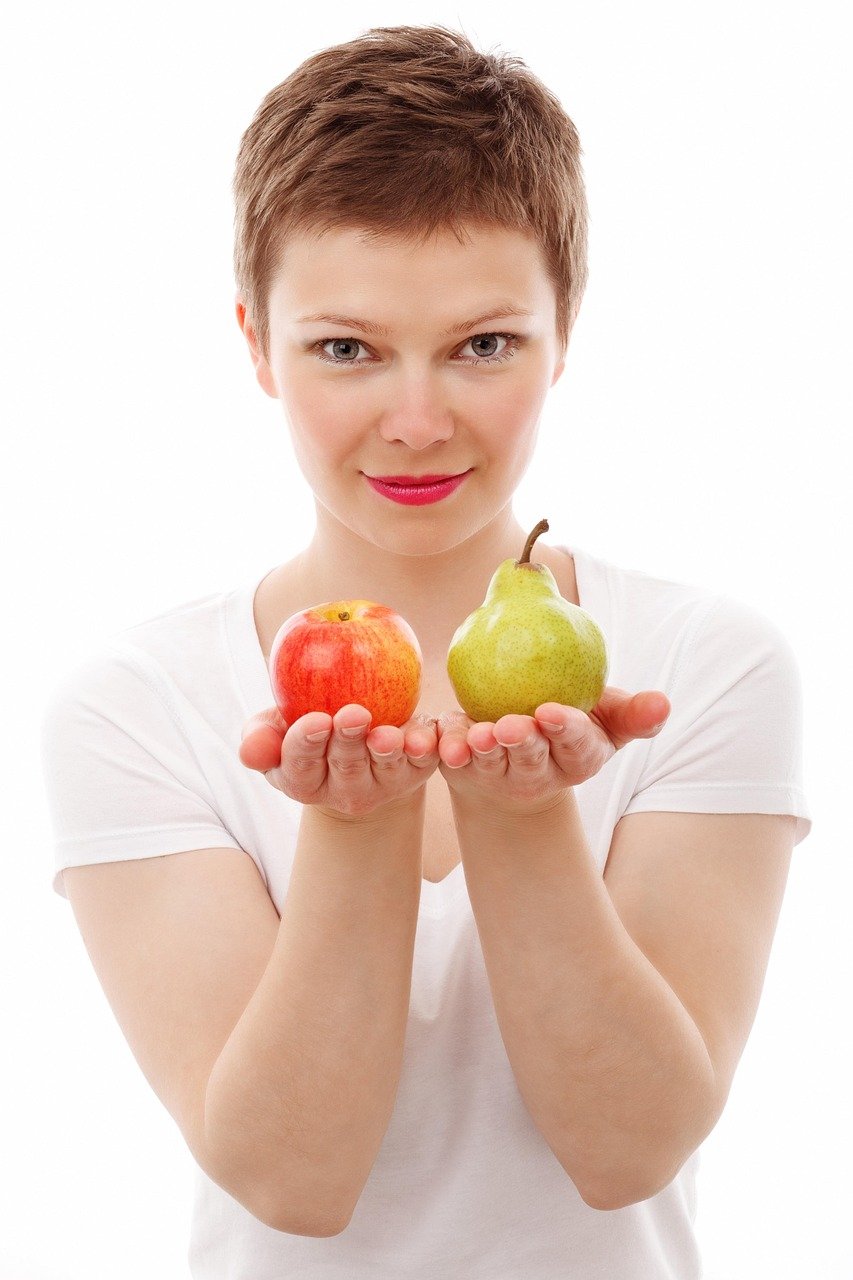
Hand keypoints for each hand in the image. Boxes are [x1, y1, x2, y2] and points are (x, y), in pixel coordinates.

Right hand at [238, 703, 440, 819]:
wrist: (357, 729)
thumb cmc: (309, 726)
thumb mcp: (277, 727)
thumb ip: (260, 736)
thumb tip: (249, 751)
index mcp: (304, 782)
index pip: (301, 767)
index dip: (306, 745)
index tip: (315, 720)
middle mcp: (344, 790)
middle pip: (346, 767)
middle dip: (348, 742)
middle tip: (353, 714)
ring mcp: (383, 783)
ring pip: (385, 768)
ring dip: (386, 751)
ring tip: (386, 734)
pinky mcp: (416, 769)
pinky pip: (423, 760)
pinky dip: (424, 748)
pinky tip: (422, 738)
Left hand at [433, 687, 670, 814]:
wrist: (520, 745)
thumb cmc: (570, 723)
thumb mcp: (606, 717)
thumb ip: (633, 713)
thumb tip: (663, 704)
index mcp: (577, 757)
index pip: (575, 745)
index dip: (566, 731)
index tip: (552, 712)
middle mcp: (539, 771)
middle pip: (530, 758)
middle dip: (522, 744)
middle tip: (511, 726)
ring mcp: (499, 772)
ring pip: (489, 762)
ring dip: (482, 750)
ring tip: (477, 736)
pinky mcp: (464, 767)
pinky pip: (454, 757)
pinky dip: (448, 748)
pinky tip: (443, 739)